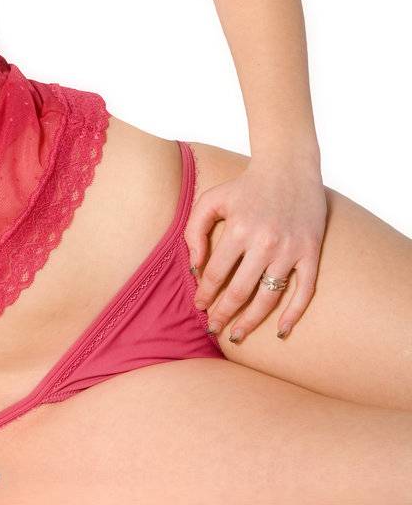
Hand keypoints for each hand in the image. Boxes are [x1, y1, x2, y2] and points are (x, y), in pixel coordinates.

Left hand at [186, 154, 325, 341]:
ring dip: (251, 320)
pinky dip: (293, 314)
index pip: (214, 274)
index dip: (204, 294)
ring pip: (269, 296)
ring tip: (236, 335)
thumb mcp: (210, 201)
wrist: (289, 169)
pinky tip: (281, 332)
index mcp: (238, 231)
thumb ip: (194, 232)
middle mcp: (265, 243)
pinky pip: (305, 291)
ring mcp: (291, 250)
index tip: (198, 306)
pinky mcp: (311, 253)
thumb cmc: (244, 187)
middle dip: (222, 314)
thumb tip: (193, 268)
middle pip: (239, 291)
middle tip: (213, 329)